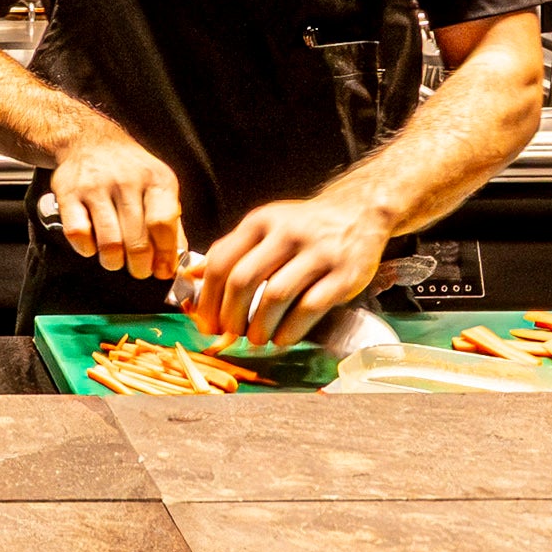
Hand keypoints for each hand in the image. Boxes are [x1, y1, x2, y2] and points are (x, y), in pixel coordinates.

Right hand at [46, 133, 186, 283]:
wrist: (89, 141)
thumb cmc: (130, 170)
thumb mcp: (158, 186)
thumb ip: (171, 223)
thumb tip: (177, 261)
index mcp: (156, 179)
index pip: (163, 224)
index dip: (165, 254)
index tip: (163, 270)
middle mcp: (127, 180)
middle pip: (137, 240)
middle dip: (140, 266)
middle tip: (138, 270)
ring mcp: (96, 186)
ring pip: (109, 243)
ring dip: (114, 262)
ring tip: (115, 260)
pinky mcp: (69, 193)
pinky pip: (78, 234)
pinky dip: (86, 249)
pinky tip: (92, 245)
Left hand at [182, 194, 393, 348]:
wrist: (359, 212)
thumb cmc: (304, 227)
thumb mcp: (265, 227)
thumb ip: (232, 250)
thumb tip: (191, 277)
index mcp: (261, 222)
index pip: (222, 261)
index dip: (209, 298)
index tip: (206, 322)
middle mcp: (287, 233)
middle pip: (244, 280)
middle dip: (230, 315)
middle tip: (230, 334)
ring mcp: (317, 253)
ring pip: (275, 296)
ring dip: (259, 327)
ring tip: (257, 339)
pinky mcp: (343, 275)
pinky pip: (310, 308)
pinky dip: (290, 330)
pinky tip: (282, 338)